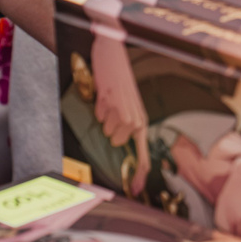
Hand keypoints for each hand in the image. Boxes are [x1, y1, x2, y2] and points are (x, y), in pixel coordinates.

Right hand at [90, 29, 150, 192]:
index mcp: (141, 119)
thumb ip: (125, 123)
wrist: (112, 51)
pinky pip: (98, 115)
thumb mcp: (127, 104)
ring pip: (106, 130)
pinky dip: (97, 107)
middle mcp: (135, 117)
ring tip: (108, 101)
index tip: (136, 190)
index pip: (143, 153)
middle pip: (115, 141)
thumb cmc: (119, 79)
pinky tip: (103, 95)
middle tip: (111, 111)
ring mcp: (123, 110)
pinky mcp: (111, 101)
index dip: (140, 174)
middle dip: (109, 130)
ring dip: (103, 118)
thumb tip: (118, 142)